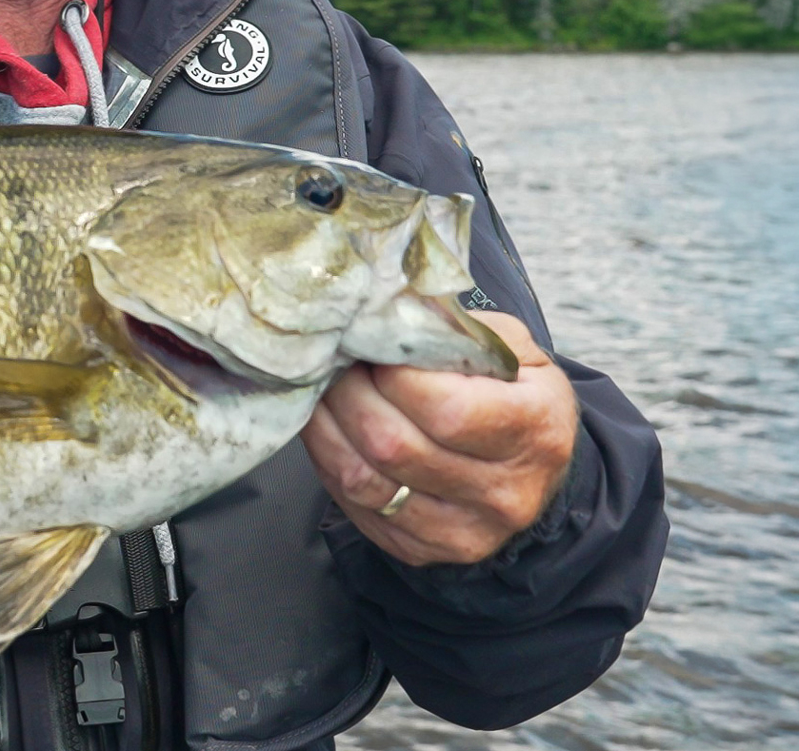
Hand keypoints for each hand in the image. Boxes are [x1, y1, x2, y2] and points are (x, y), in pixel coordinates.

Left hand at [302, 312, 578, 566]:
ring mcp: (466, 531)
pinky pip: (356, 506)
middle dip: (348, 394)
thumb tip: (390, 309)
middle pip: (395, 445)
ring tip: (324, 389)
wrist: (536, 473)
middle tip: (335, 362)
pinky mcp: (425, 550)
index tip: (372, 345)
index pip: (447, 409)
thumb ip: (459, 331)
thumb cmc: (516, 398)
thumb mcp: (514, 352)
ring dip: (327, 427)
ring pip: (365, 480)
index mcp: (535, 430)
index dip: (392, 374)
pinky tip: (329, 429)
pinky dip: (329, 462)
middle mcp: (506, 491)